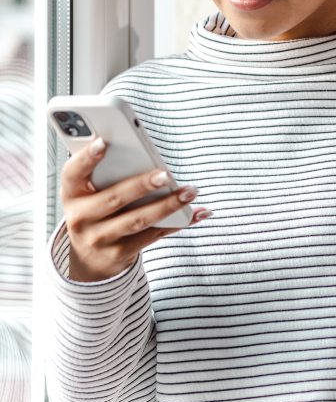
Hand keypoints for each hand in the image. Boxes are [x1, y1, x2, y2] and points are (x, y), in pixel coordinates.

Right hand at [61, 138, 210, 281]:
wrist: (88, 259)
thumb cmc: (94, 211)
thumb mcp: (88, 192)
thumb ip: (104, 171)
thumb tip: (139, 148)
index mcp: (72, 194)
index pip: (73, 173)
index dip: (86, 158)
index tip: (102, 142)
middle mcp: (81, 219)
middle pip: (114, 199)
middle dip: (141, 185)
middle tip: (166, 174)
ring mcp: (100, 239)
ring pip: (138, 220)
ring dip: (167, 205)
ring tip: (189, 191)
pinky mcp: (120, 254)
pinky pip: (153, 236)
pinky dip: (177, 223)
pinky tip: (196, 213)